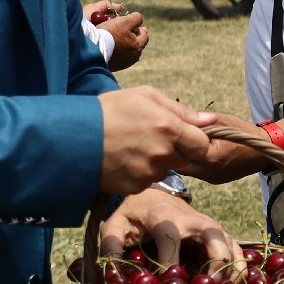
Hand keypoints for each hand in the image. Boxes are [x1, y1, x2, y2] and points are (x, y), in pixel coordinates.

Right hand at [91, 3, 147, 71]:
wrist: (94, 49)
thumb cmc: (110, 34)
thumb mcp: (125, 21)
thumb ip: (136, 18)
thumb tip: (139, 19)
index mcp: (138, 46)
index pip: (144, 35)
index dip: (138, 28)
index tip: (130, 25)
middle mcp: (134, 57)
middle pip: (138, 45)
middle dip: (134, 38)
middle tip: (124, 31)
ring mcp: (124, 63)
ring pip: (129, 52)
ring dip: (126, 46)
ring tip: (117, 40)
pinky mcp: (115, 67)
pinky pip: (120, 58)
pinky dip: (119, 53)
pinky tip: (112, 48)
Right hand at [97, 87, 214, 195]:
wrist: (72, 137)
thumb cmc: (109, 110)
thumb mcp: (145, 96)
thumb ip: (182, 110)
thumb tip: (211, 120)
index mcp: (169, 128)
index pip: (202, 145)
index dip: (195, 141)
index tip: (183, 136)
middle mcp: (162, 154)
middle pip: (185, 159)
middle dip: (175, 151)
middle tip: (152, 139)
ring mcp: (148, 173)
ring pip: (165, 171)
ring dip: (157, 162)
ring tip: (133, 148)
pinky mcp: (134, 187)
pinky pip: (147, 182)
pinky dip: (140, 173)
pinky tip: (124, 160)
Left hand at [100, 188, 241, 267]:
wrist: (155, 194)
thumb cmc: (135, 214)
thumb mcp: (115, 225)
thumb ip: (112, 248)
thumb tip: (114, 278)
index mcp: (164, 217)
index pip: (170, 239)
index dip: (169, 262)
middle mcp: (193, 220)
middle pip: (213, 237)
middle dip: (215, 263)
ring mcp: (210, 225)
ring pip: (231, 245)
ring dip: (232, 270)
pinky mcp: (221, 233)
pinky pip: (238, 250)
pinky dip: (240, 269)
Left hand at [178, 111, 276, 183]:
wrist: (265, 151)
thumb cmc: (244, 132)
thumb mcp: (221, 121)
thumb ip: (199, 121)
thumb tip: (178, 120)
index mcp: (210, 156)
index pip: (179, 153)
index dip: (174, 143)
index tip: (173, 134)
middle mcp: (209, 172)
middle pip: (180, 166)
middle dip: (177, 154)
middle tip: (177, 141)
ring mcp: (212, 179)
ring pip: (188, 171)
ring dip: (187, 160)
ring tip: (190, 146)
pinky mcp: (216, 181)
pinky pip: (198, 173)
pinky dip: (196, 164)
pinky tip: (202, 154)